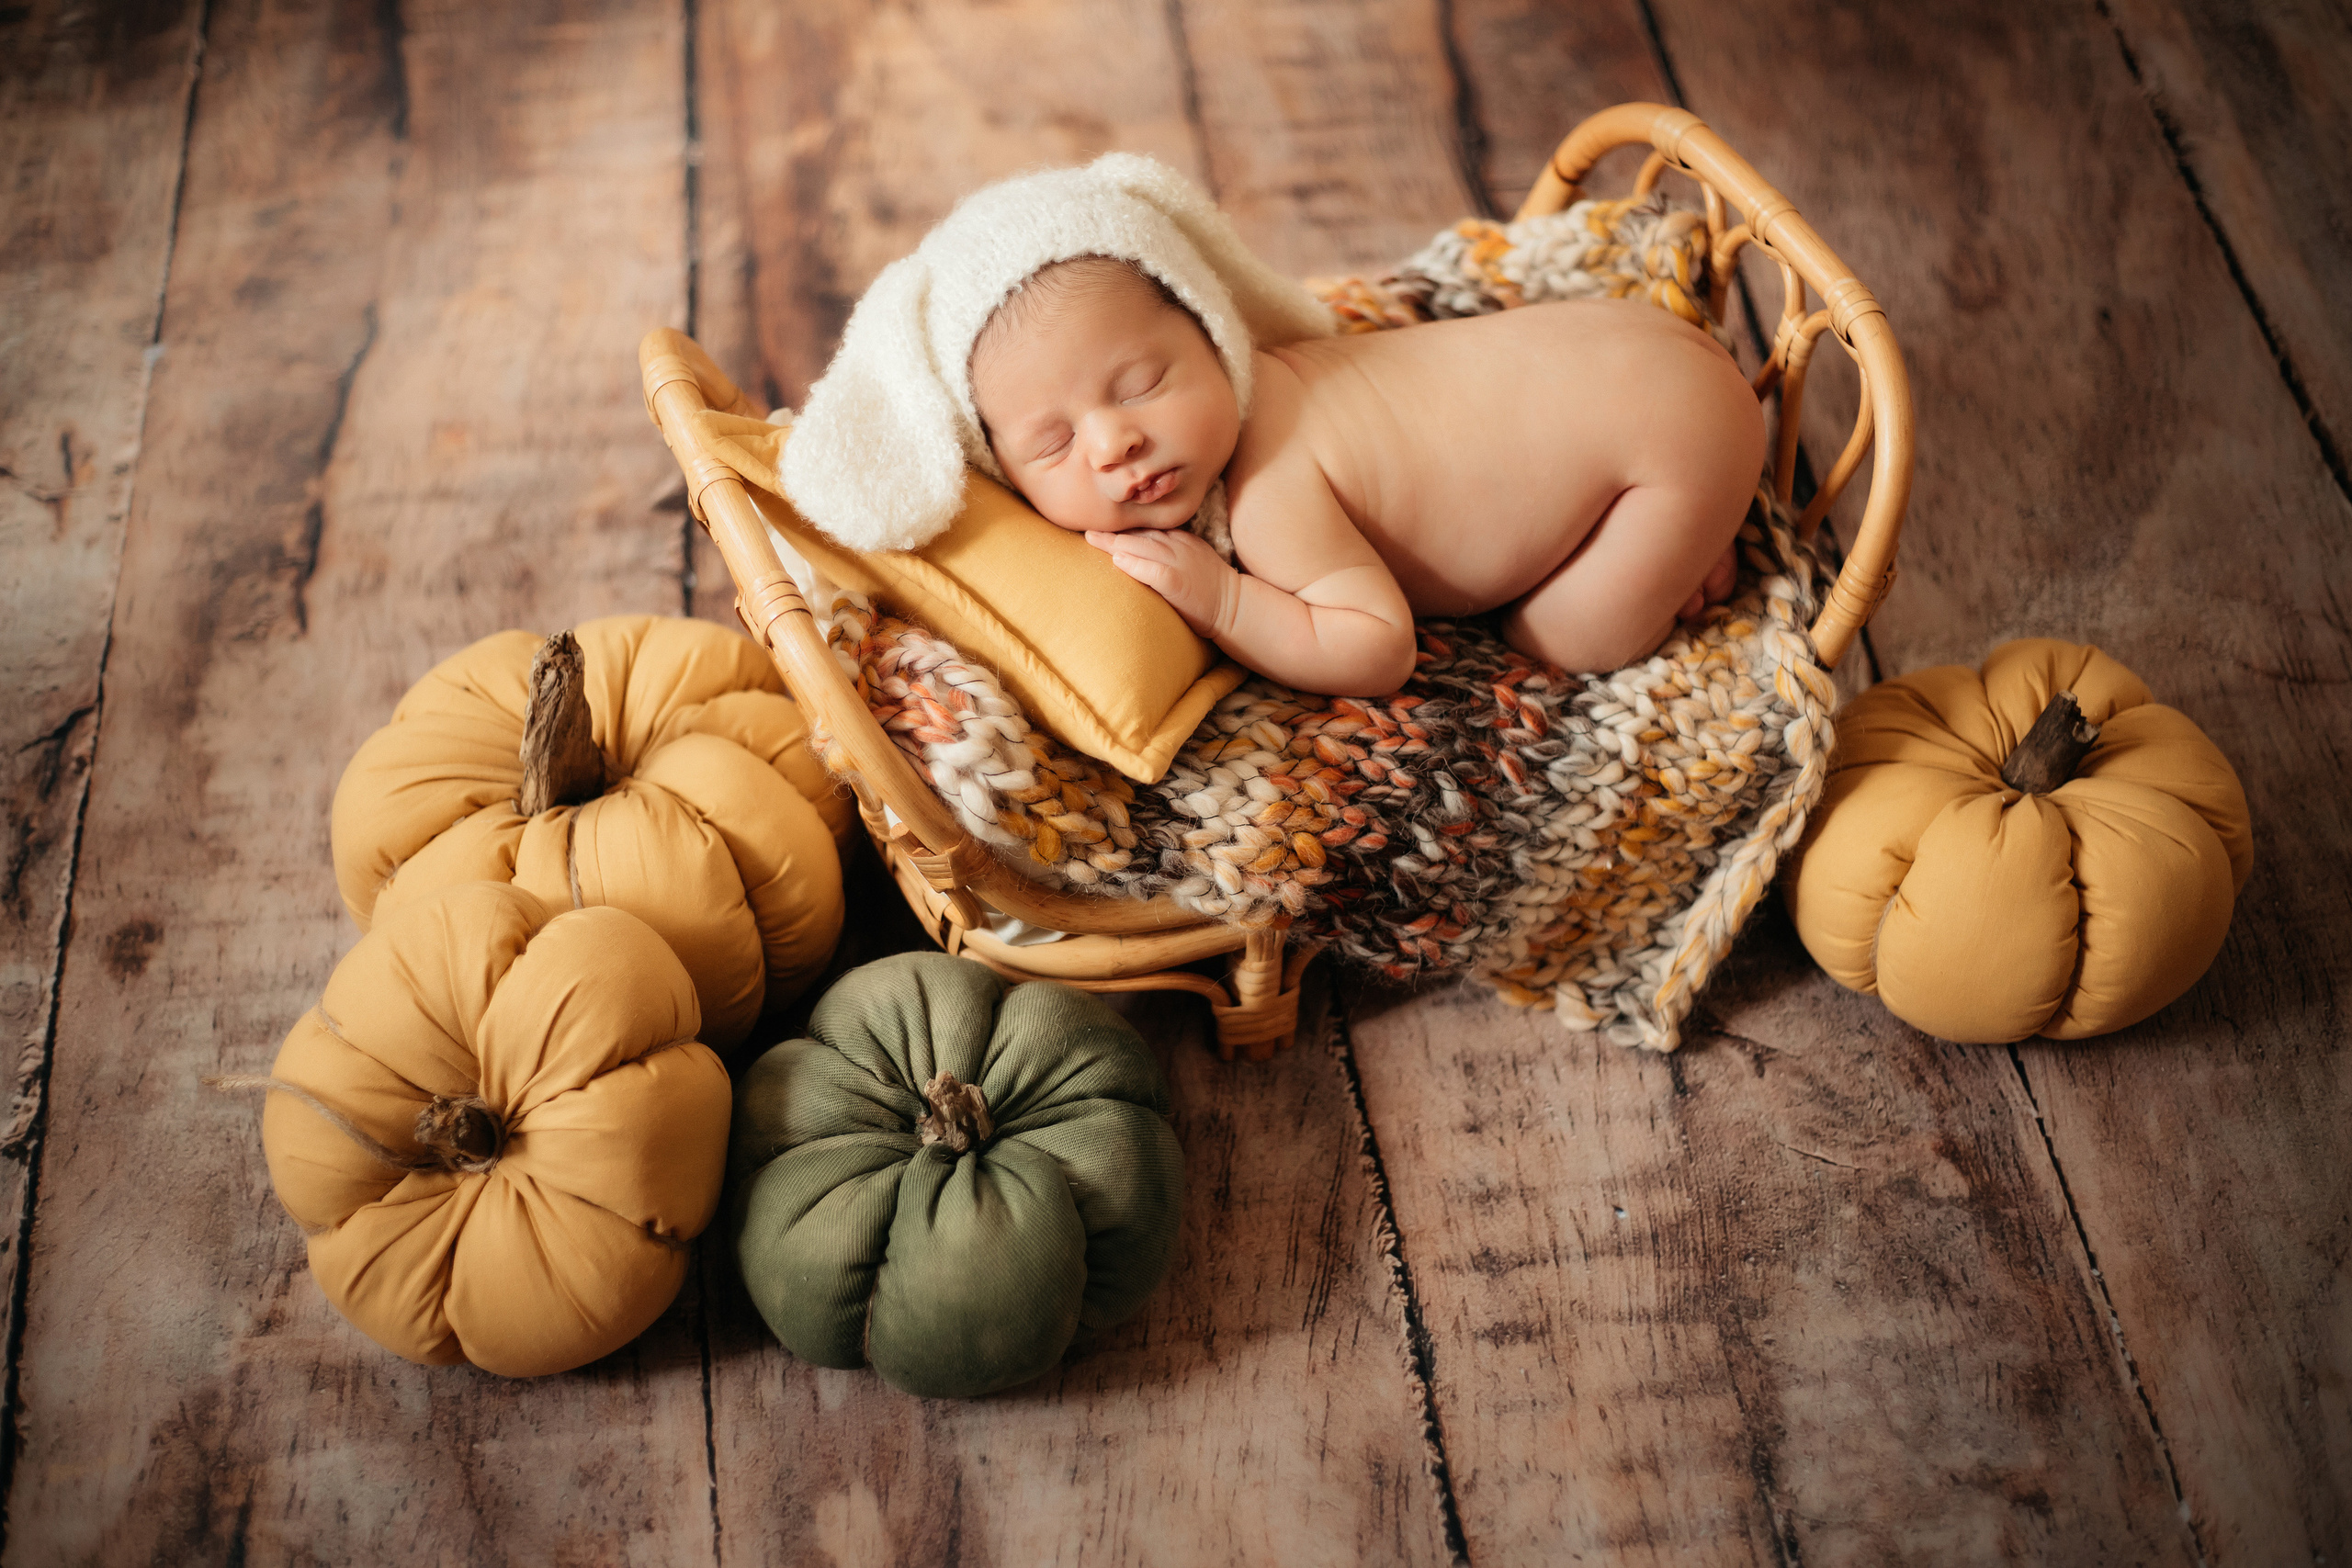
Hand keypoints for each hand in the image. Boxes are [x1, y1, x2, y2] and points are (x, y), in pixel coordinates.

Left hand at [1085, 526, 1236, 638]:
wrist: (1235, 607)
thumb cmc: (1212, 590)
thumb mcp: (1194, 561)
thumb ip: (1172, 554)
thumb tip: (1142, 555)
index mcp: (1182, 539)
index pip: (1148, 528)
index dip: (1124, 527)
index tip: (1104, 524)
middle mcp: (1179, 546)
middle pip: (1140, 533)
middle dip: (1112, 531)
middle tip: (1088, 528)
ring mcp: (1179, 562)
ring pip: (1142, 546)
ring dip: (1114, 542)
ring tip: (1092, 539)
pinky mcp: (1178, 581)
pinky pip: (1153, 569)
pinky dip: (1134, 564)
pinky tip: (1117, 560)